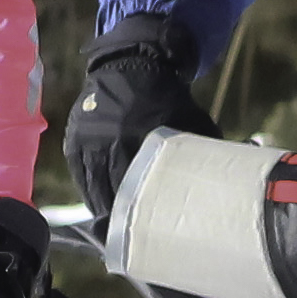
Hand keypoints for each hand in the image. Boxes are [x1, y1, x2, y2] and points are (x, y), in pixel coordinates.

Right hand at [65, 13, 209, 221]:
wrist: (133, 64)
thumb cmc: (170, 99)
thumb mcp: (192, 123)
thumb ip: (200, 152)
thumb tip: (221, 184)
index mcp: (139, 139)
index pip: (137, 188)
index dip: (141, 211)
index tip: (148, 228)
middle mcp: (108, 141)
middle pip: (111, 193)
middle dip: (120, 214)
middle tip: (131, 233)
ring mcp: (87, 140)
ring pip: (92, 187)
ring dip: (102, 205)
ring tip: (115, 224)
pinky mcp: (74, 138)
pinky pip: (79, 174)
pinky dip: (89, 188)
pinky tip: (100, 202)